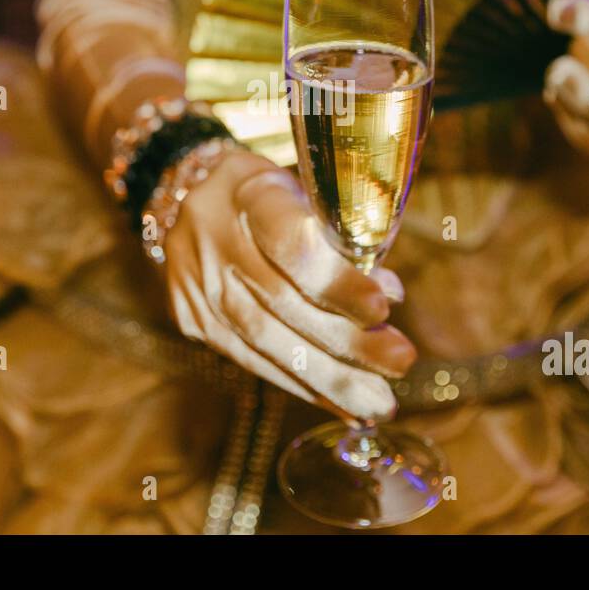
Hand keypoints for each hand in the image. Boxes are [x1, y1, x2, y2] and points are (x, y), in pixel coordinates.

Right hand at [162, 149, 415, 421]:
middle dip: (347, 342)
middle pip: (282, 303)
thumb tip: (390, 295)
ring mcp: (197, 284)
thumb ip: (340, 235)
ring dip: (328, 378)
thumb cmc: (268, 192)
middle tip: (400, 361)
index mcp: (249, 193)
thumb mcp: (301, 186)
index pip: (293, 245)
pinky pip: (250, 360)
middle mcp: (214, 239)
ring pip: (265, 342)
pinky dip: (299, 385)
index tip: (385, 308)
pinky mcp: (193, 319)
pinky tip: (339, 403)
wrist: (188, 194)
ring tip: (376, 402)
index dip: (338, 282)